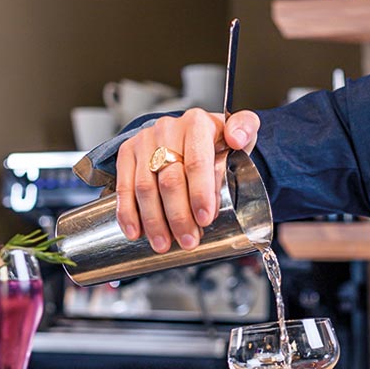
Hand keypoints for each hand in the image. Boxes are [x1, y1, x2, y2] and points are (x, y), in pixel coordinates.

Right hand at [114, 107, 259, 252]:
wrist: (196, 132)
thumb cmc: (220, 140)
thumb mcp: (242, 132)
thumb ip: (246, 131)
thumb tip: (236, 140)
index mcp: (197, 124)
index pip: (196, 163)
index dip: (200, 194)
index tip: (205, 220)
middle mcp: (168, 129)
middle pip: (169, 179)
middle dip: (179, 216)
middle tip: (188, 240)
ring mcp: (145, 140)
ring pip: (144, 187)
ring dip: (154, 220)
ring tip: (164, 244)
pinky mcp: (128, 152)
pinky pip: (123, 186)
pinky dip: (127, 213)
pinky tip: (136, 232)